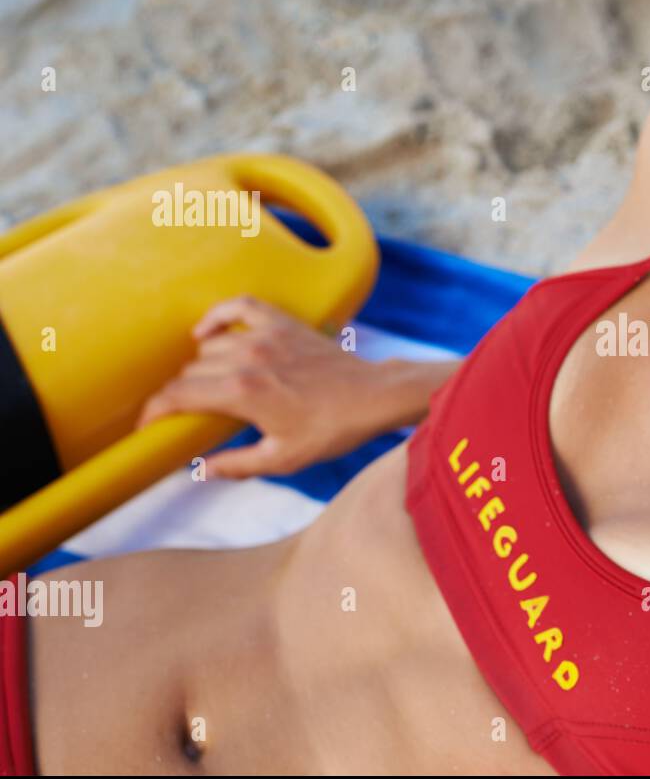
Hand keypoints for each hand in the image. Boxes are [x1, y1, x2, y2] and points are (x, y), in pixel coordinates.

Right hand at [137, 296, 391, 477]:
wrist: (372, 397)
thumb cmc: (331, 430)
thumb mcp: (282, 459)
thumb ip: (235, 465)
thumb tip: (197, 472)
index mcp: (242, 393)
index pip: (178, 395)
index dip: (155, 410)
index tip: (148, 424)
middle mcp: (248, 359)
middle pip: (190, 372)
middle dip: (180, 395)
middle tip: (185, 414)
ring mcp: (265, 336)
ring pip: (210, 346)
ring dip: (201, 366)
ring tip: (207, 387)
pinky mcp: (283, 324)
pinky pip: (239, 306)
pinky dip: (217, 315)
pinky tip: (206, 332)